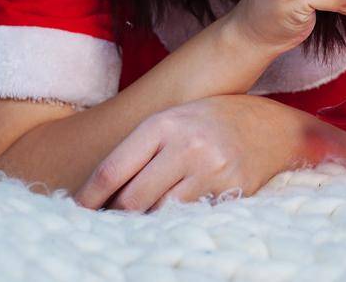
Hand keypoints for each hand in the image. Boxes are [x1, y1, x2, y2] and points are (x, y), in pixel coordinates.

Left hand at [74, 96, 307, 211]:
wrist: (269, 125)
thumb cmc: (209, 122)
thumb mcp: (172, 120)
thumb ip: (141, 150)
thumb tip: (103, 192)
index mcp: (163, 124)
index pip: (113, 169)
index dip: (89, 196)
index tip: (76, 210)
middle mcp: (185, 145)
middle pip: (133, 199)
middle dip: (115, 216)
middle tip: (105, 223)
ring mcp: (209, 170)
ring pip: (160, 214)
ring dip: (143, 223)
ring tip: (135, 223)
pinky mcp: (231, 191)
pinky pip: (191, 218)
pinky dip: (173, 224)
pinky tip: (168, 222)